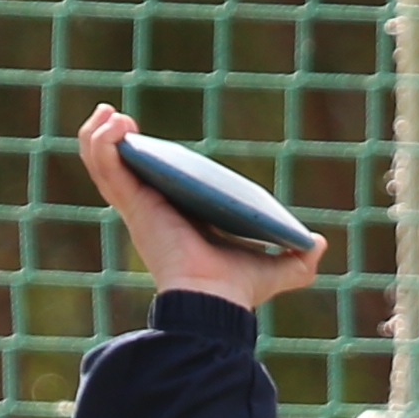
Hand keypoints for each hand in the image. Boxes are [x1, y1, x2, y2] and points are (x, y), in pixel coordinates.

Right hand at [76, 103, 325, 311]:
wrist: (217, 302)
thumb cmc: (239, 291)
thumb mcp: (277, 268)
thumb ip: (299, 258)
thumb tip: (319, 245)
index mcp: (177, 219)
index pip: (152, 181)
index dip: (143, 156)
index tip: (141, 133)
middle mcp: (152, 212)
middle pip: (117, 169)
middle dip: (110, 140)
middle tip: (117, 117)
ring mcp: (138, 207)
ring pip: (102, 164)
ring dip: (99, 135)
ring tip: (110, 115)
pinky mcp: (134, 204)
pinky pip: (105, 167)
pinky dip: (102, 143)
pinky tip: (114, 124)